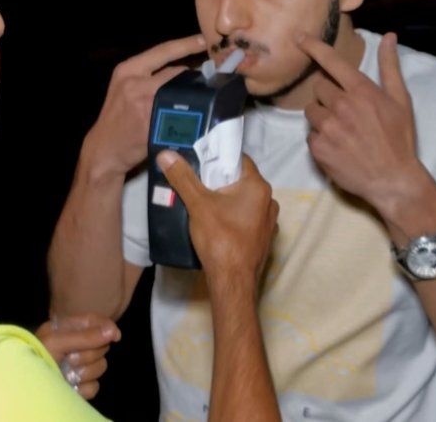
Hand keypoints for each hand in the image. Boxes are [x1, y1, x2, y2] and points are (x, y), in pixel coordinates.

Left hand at [35, 313, 120, 399]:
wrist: (25, 383)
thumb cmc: (36, 356)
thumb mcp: (56, 342)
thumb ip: (84, 336)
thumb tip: (112, 331)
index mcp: (68, 329)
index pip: (95, 322)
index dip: (107, 327)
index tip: (114, 336)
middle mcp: (76, 346)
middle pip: (102, 346)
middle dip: (88, 354)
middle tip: (70, 358)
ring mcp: (79, 367)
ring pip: (100, 367)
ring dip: (84, 372)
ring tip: (66, 374)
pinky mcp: (80, 386)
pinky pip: (94, 386)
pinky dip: (82, 387)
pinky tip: (70, 387)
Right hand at [82, 35, 206, 176]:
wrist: (103, 149)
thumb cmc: (116, 117)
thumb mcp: (124, 88)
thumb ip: (147, 77)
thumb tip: (182, 71)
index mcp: (128, 70)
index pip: (163, 50)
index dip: (186, 44)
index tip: (203, 40)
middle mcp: (136, 83)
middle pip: (177, 71)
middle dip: (192, 77)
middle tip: (205, 82)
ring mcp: (146, 103)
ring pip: (182, 91)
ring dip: (193, 95)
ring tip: (200, 100)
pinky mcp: (154, 123)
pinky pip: (181, 113)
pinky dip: (190, 113)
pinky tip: (195, 117)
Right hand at [156, 152, 277, 287]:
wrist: (232, 282)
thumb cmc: (219, 238)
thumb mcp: (197, 204)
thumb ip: (182, 177)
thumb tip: (166, 153)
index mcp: (258, 187)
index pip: (240, 160)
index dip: (220, 158)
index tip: (201, 163)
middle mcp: (269, 201)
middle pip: (241, 181)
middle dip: (220, 181)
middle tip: (198, 184)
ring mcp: (269, 222)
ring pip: (244, 202)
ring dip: (227, 201)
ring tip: (205, 205)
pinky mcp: (264, 239)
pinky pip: (247, 219)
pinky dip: (234, 218)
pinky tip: (218, 225)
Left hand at [297, 32, 431, 218]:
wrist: (393, 179)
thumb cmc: (399, 138)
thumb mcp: (401, 100)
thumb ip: (390, 67)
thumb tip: (388, 36)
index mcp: (361, 91)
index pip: (331, 61)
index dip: (313, 46)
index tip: (299, 37)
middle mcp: (341, 106)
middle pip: (318, 87)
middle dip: (328, 95)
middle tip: (345, 110)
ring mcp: (328, 128)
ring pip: (311, 111)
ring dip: (322, 117)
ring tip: (342, 130)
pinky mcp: (318, 148)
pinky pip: (310, 135)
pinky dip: (320, 139)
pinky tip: (338, 146)